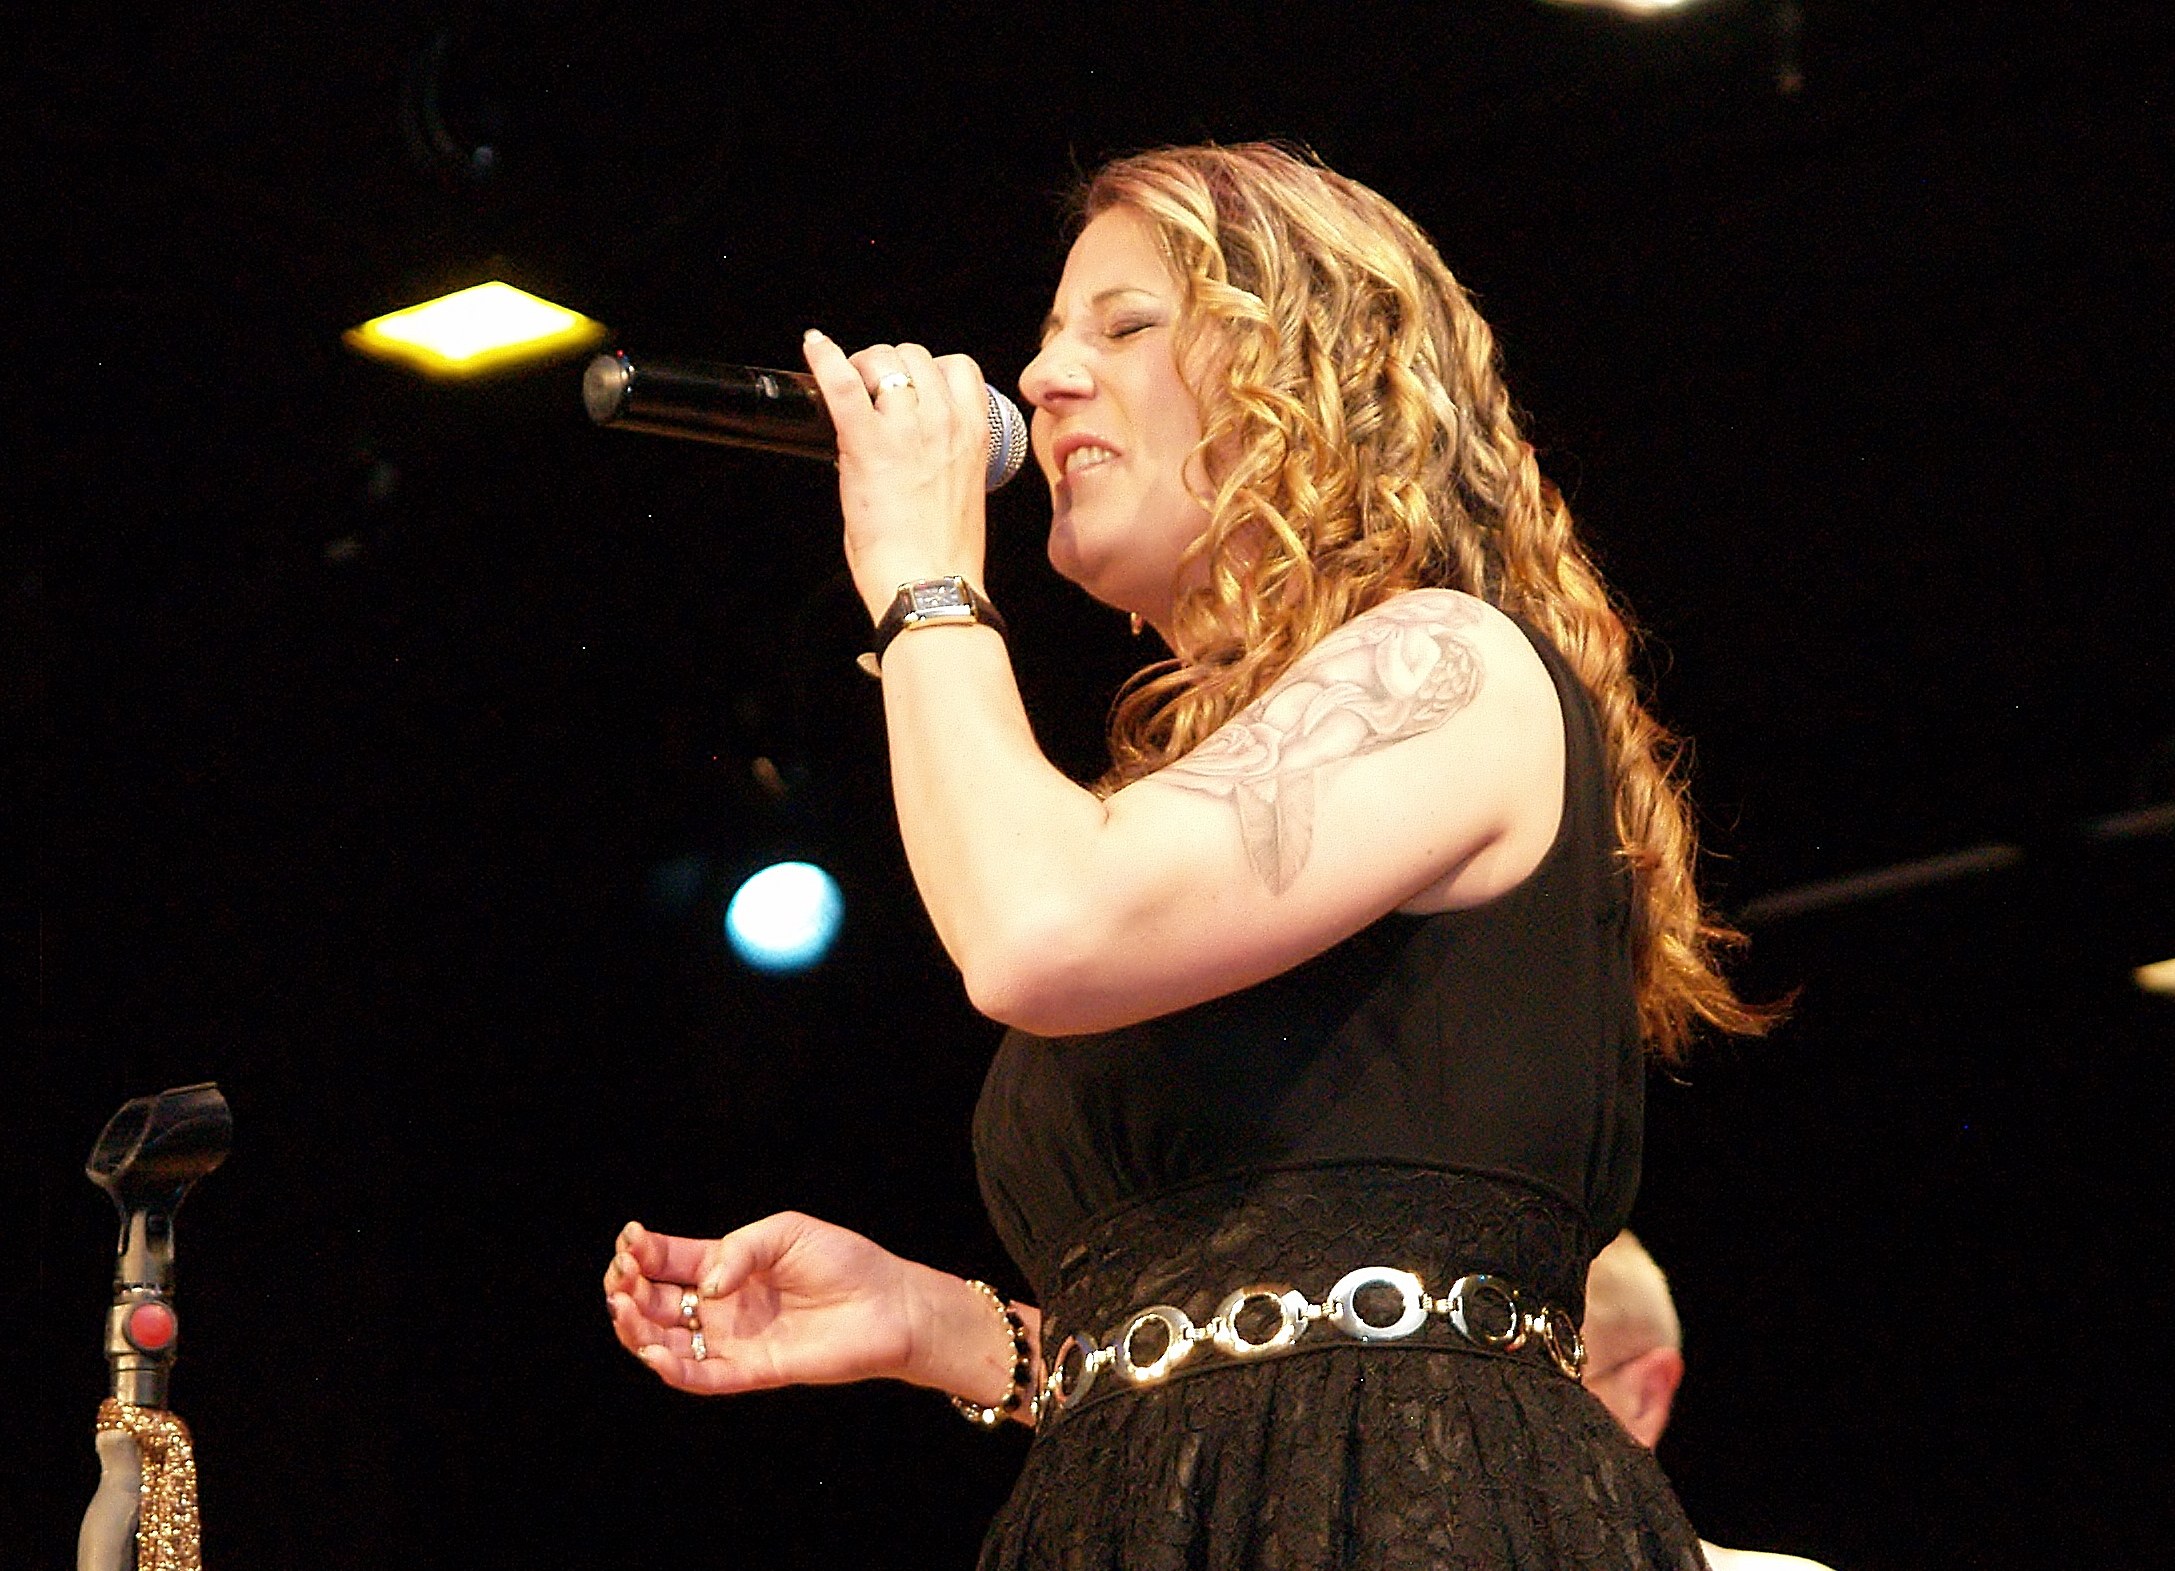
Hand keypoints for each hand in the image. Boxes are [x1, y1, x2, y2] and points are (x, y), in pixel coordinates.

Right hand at [602, 1212, 923, 1396]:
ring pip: (667, 1344)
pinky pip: (702, 1378)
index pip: (666, 1262)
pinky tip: (653, 1352)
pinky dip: (672, 1370)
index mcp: (725, 1265)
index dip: (640, 1253)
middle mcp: (720, 1306)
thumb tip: (706, 1286)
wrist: (889, 1303)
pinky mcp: (751, 1371)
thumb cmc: (843, 1261)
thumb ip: (739, 1250)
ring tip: (624, 1310)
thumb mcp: (785, 1232)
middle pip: (656, 1304)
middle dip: (628, 1291)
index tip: (630, 1242)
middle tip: (623, 1279)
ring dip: (637, 1330)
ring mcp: (733, 1340)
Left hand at [800, 329, 991, 621]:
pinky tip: (814, 347)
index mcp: (974, 433)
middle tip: (870, 389)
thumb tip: (909, 449)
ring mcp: (906, 429)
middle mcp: (944, 421)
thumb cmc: (945, 554)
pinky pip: (841, 383)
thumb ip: (942, 458)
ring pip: (883, 359)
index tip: (911, 387)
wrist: (930, 584)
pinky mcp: (867, 443)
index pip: (958, 367)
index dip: (929, 369)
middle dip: (890, 365)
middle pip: (915, 355)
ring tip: (849, 386)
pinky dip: (824, 358)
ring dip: (862, 366)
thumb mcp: (961, 491)